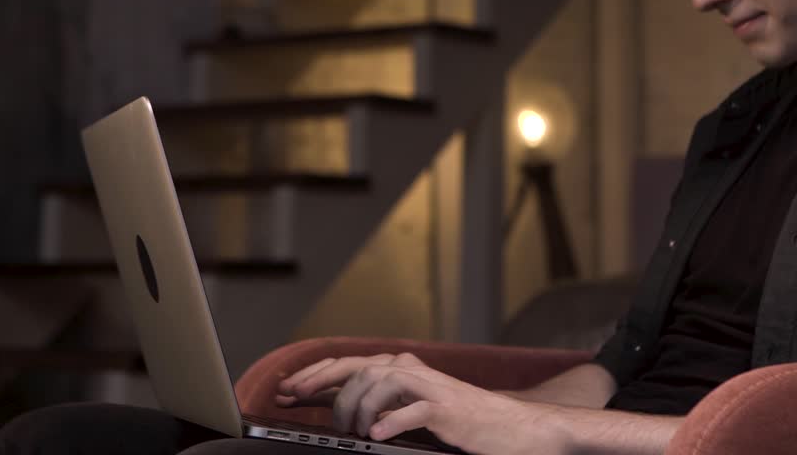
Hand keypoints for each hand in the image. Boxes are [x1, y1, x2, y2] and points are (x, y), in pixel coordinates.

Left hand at [274, 352, 562, 454]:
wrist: (510, 426)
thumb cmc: (461, 419)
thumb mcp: (412, 406)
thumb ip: (380, 401)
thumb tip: (337, 404)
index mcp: (403, 368)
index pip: (350, 363)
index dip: (314, 374)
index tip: (286, 389)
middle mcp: (413, 370)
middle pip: (358, 367)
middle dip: (320, 383)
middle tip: (295, 399)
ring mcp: (431, 387)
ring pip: (379, 383)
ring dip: (357, 408)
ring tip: (351, 430)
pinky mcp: (447, 408)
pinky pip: (413, 410)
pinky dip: (390, 422)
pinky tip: (377, 434)